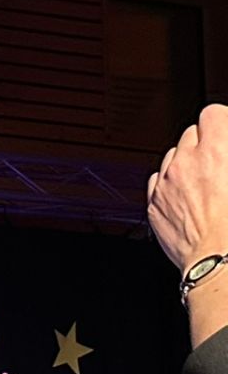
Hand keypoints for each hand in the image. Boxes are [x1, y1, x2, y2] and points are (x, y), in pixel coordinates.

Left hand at [149, 104, 227, 270]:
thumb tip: (225, 148)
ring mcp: (165, 184)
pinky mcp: (153, 205)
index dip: (221, 121)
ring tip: (203, 179)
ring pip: (172, 156)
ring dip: (186, 161)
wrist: (221, 259)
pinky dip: (168, 182)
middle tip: (219, 159)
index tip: (225, 130)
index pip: (212, 114)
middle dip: (204, 141)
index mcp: (216, 151)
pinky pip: (157, 180)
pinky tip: (185, 194)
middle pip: (191, 133)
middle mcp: (185, 164)